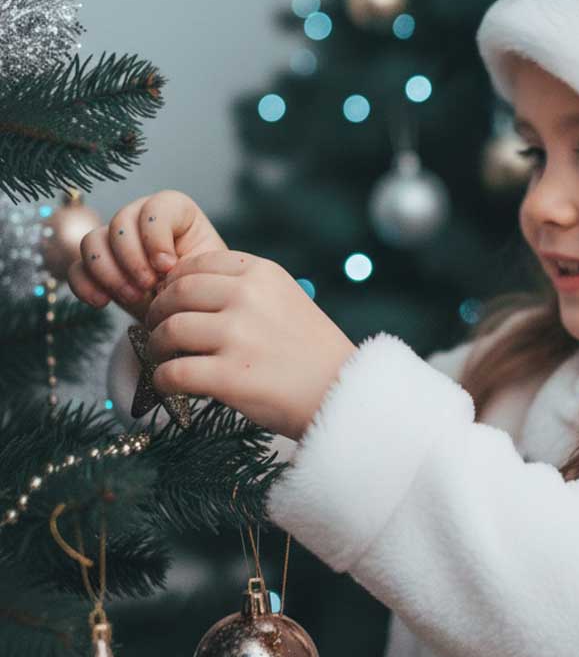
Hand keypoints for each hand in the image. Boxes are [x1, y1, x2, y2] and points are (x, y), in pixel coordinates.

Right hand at [67, 190, 227, 323]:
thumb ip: (189, 263)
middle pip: (120, 222)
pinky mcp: (97, 267)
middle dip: (132, 258)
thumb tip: (163, 268)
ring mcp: (115, 241)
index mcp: (176, 212)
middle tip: (148, 286)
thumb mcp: (206, 272)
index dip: (156, 236)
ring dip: (109, 272)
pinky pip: (76, 268)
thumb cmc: (203, 287)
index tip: (168, 266)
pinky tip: (102, 302)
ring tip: (133, 297)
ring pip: (92, 241)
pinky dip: (85, 285)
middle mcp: (141, 219)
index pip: (156, 207)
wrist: (189, 313)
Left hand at [142, 249, 357, 440]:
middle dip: (158, 313)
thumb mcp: (287, 299)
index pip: (197, 264)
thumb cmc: (312, 351)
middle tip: (157, 330)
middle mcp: (248, 297)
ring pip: (169, 331)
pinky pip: (172, 373)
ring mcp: (238, 336)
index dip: (175, 283)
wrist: (343, 392)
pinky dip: (163, 381)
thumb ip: (246, 289)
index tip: (172, 301)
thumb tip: (185, 290)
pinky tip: (170, 385)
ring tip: (165, 358)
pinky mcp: (229, 376)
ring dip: (157, 347)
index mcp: (263, 273)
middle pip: (176, 294)